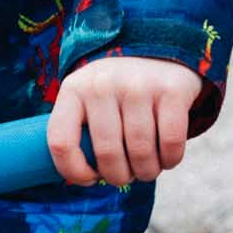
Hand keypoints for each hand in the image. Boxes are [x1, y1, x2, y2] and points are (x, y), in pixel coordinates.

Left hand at [47, 56, 202, 187]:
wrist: (158, 53)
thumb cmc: (116, 93)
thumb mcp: (87, 100)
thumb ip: (78, 132)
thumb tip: (79, 179)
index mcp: (74, 90)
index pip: (61, 142)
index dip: (73, 172)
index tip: (89, 178)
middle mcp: (103, 84)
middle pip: (107, 154)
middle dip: (119, 177)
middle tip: (126, 176)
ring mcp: (138, 86)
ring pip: (141, 153)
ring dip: (146, 172)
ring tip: (147, 169)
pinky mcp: (171, 90)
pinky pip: (170, 143)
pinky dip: (170, 160)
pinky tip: (166, 158)